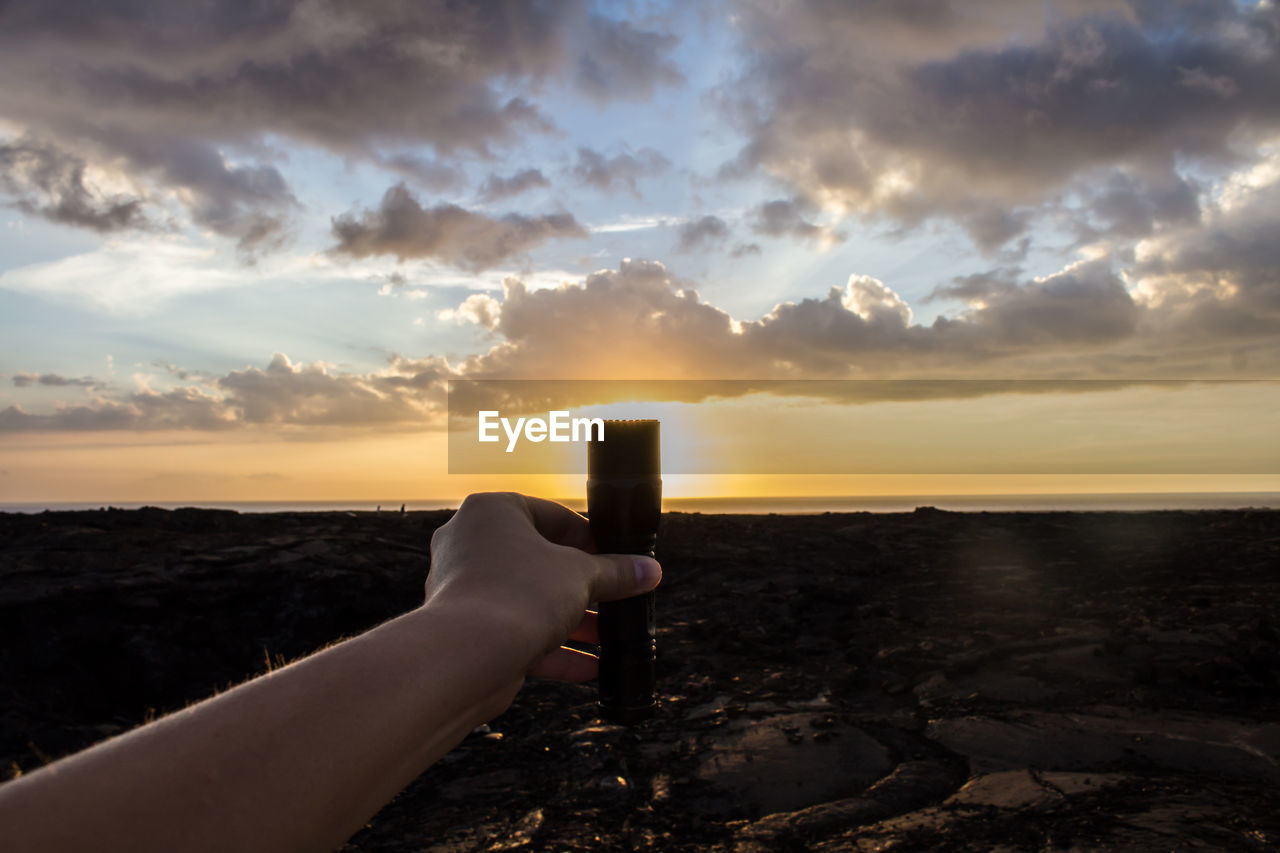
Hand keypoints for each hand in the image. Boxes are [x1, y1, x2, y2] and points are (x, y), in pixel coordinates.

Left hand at [426, 492, 661, 682]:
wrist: (466, 656)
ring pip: (528, 599)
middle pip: (539, 560)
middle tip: (614, 598)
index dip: (590, 538)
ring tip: (607, 637)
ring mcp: (464, 588)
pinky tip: (589, 669)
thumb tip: (650, 570)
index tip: (617, 559)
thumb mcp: (582, 577)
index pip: (552, 515)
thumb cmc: (519, 595)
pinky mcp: (466, 629)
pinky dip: (550, 648)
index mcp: (493, 511)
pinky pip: (514, 632)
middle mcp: (470, 543)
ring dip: (569, 620)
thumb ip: (617, 572)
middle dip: (582, 585)